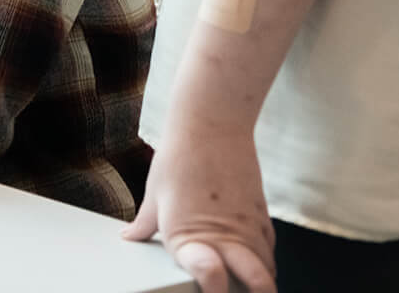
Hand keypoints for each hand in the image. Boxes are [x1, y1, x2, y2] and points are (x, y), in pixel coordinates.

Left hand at [122, 117, 275, 292]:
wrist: (211, 123)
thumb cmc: (179, 156)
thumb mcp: (155, 194)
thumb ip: (145, 224)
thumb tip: (129, 236)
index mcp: (189, 237)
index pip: (211, 279)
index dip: (215, 291)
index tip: (212, 292)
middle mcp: (224, 236)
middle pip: (258, 284)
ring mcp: (247, 226)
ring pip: (267, 269)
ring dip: (261, 282)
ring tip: (251, 287)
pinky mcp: (261, 212)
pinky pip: (269, 247)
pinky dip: (265, 259)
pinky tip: (257, 261)